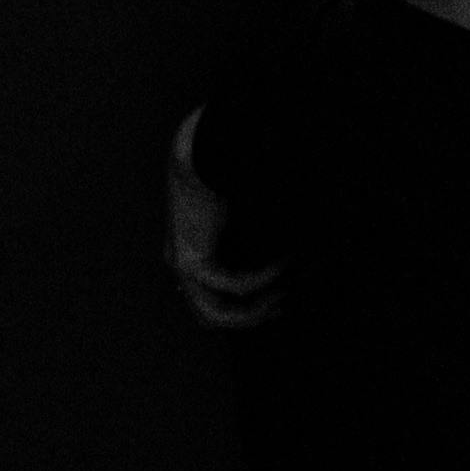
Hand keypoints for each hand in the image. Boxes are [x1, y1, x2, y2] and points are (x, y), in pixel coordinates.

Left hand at [168, 106, 281, 330]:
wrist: (197, 151)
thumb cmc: (220, 177)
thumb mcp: (236, 220)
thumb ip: (249, 246)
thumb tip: (289, 264)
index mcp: (187, 256)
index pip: (207, 303)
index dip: (240, 312)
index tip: (274, 303)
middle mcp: (180, 266)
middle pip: (210, 317)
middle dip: (249, 319)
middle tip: (281, 308)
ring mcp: (181, 267)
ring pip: (216, 313)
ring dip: (255, 309)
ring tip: (284, 296)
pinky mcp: (193, 259)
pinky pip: (233, 283)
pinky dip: (262, 277)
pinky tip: (282, 264)